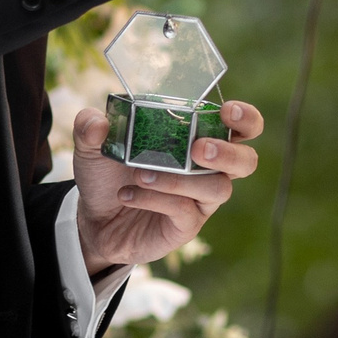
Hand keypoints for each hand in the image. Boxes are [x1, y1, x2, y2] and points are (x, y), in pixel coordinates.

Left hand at [73, 99, 262, 271]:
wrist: (93, 218)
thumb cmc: (108, 174)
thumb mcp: (93, 146)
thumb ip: (91, 128)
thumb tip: (96, 121)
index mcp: (197, 138)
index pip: (241, 127)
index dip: (245, 119)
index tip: (227, 111)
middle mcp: (207, 170)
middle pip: (246, 161)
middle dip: (229, 152)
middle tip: (197, 148)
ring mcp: (200, 201)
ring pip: (217, 189)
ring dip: (180, 179)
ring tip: (140, 173)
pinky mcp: (186, 226)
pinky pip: (185, 211)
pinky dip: (156, 199)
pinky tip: (128, 194)